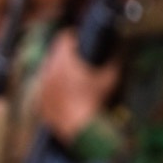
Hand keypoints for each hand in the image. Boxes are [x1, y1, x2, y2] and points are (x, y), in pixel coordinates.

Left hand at [38, 30, 120, 145]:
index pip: (63, 39)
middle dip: (64, 54)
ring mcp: (42, 86)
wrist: (79, 126)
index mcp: (63, 62)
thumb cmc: (96, 101)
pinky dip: (52, 87)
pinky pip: (44, 88)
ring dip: (57, 70)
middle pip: (54, 54)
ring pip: (47, 71)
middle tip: (76, 55)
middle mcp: (48, 72)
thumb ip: (116, 60)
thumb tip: (124, 47)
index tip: (78, 38)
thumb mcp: (110, 79)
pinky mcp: (39, 99)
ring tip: (70, 73)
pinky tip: (61, 89)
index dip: (72, 36)